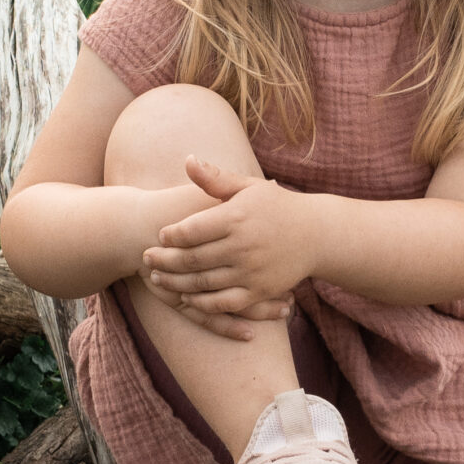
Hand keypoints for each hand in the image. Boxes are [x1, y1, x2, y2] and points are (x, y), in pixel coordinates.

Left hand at [142, 159, 318, 330]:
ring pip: (202, 283)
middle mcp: (242, 246)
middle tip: (146, 258)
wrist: (318, 235)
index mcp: (237, 217)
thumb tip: (188, 160)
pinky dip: (201, 303)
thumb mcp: (249, 187)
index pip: (191, 230)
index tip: (160, 235)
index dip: (170, 235)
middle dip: (164, 260)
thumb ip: (216, 178)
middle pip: (192, 259)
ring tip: (157, 279)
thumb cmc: (277, 206)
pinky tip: (186, 298)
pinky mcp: (259, 291)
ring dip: (175, 282)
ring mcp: (251, 271)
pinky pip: (223, 303)